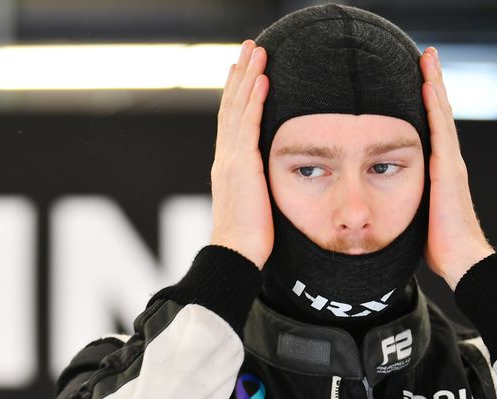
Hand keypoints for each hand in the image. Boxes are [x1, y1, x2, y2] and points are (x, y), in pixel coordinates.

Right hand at [209, 40, 272, 268]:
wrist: (235, 254)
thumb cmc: (248, 239)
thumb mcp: (254, 204)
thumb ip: (259, 186)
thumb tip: (271, 182)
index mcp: (228, 166)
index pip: (232, 121)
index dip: (237, 93)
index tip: (244, 71)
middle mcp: (225, 157)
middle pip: (231, 106)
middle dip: (240, 74)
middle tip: (249, 47)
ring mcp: (231, 159)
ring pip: (238, 108)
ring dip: (248, 76)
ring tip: (257, 50)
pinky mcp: (241, 165)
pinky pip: (249, 124)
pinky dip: (255, 100)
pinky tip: (262, 79)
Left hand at [420, 46, 495, 288]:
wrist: (459, 261)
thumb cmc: (436, 246)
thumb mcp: (413, 216)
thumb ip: (404, 201)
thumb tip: (380, 202)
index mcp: (438, 171)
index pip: (430, 129)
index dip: (425, 104)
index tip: (415, 80)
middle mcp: (446, 162)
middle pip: (438, 114)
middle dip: (432, 84)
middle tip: (425, 56)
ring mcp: (450, 163)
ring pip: (441, 115)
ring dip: (434, 85)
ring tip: (427, 59)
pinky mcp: (448, 169)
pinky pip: (440, 130)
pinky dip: (434, 107)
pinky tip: (427, 87)